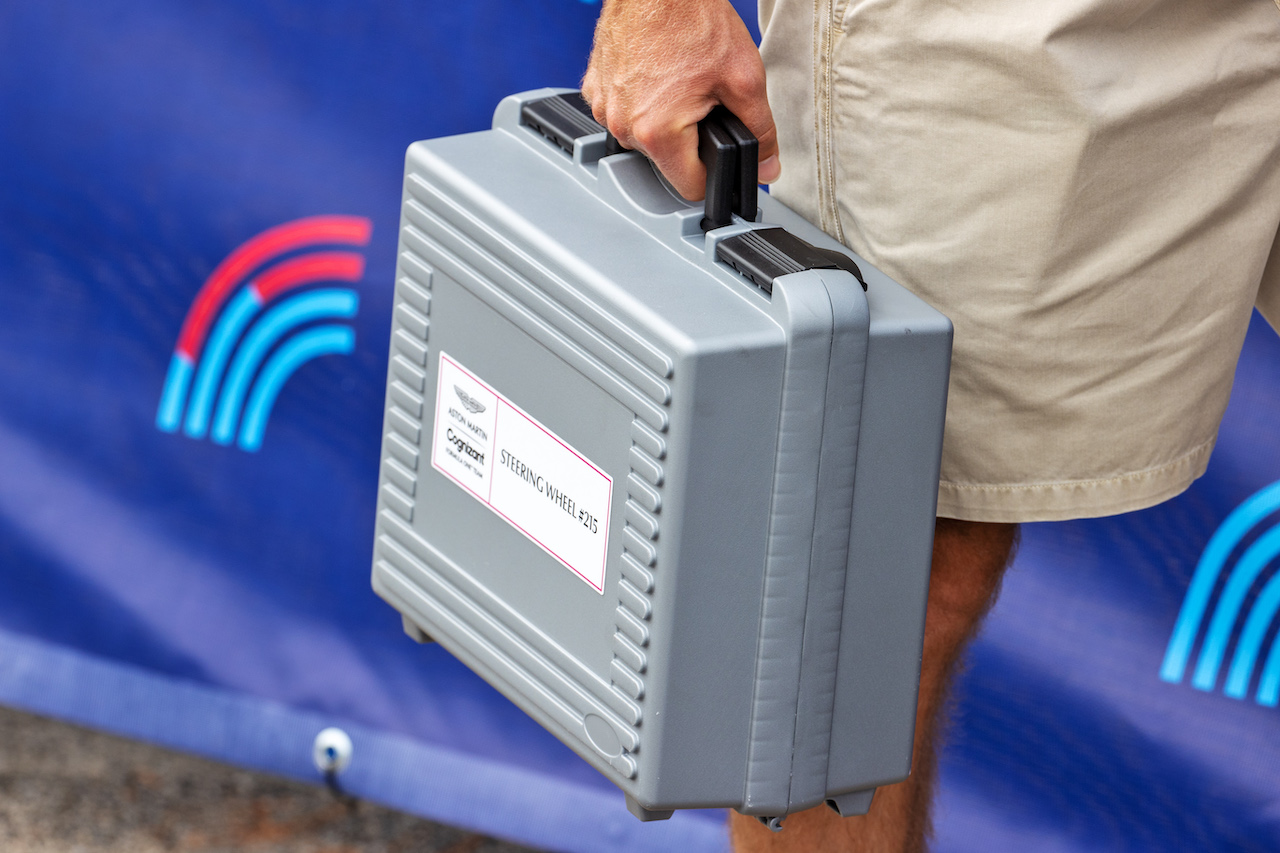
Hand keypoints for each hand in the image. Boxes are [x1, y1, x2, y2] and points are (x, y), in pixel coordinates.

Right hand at [581, 0, 779, 201]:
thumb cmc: (691, 19)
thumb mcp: (744, 79)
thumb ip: (760, 132)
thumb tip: (767, 165)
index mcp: (657, 132)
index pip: (690, 188)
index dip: (713, 174)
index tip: (720, 156)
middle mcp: (622, 125)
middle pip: (666, 162)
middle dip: (689, 140)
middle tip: (704, 101)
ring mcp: (604, 106)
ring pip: (644, 137)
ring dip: (664, 120)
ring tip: (681, 82)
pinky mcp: (595, 88)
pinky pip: (624, 112)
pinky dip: (642, 100)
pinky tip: (658, 73)